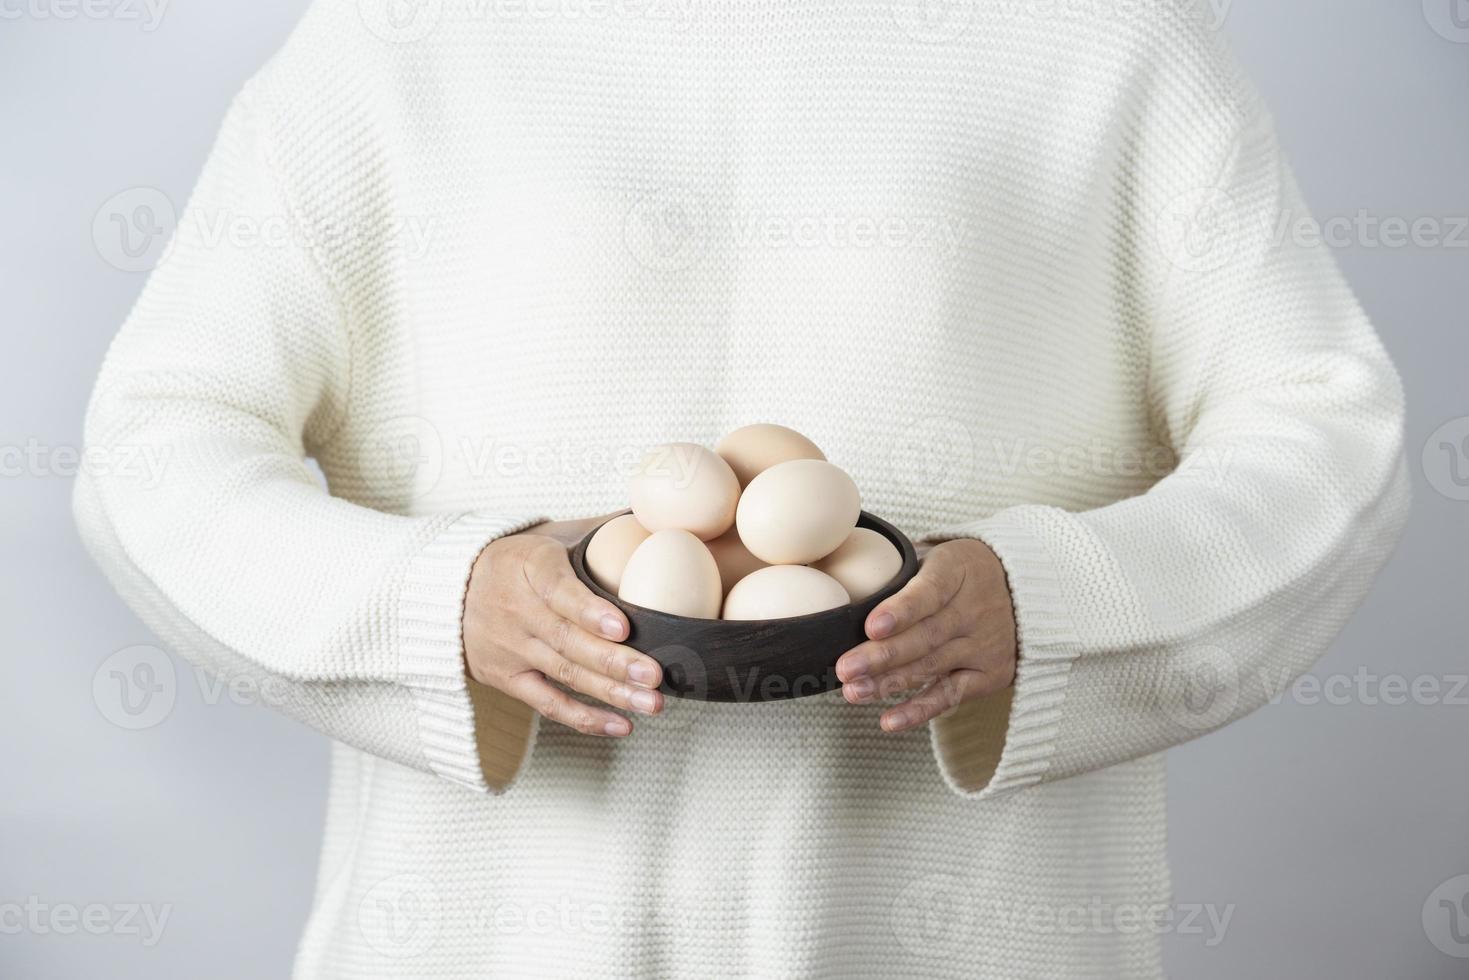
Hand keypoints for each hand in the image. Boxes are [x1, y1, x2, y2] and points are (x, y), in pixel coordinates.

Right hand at [464, 514, 663, 736]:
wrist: (448, 591)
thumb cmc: (516, 561)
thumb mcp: (547, 535)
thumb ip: (596, 529)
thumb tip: (651, 516)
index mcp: (530, 567)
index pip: (560, 591)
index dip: (591, 612)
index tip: (624, 627)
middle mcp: (517, 610)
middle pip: (568, 641)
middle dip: (614, 662)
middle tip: (654, 675)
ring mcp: (511, 648)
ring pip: (564, 674)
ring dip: (610, 693)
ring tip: (651, 704)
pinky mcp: (506, 678)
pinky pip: (547, 703)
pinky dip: (583, 718)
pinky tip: (621, 725)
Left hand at [835, 538, 1016, 732]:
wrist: (1023, 589)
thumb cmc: (958, 572)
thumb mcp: (937, 556)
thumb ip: (899, 569)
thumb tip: (839, 581)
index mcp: (958, 570)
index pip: (929, 591)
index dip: (901, 610)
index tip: (872, 626)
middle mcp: (975, 609)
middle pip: (925, 636)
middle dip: (882, 655)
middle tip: (844, 668)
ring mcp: (984, 644)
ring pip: (932, 666)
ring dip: (890, 683)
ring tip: (853, 692)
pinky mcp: (989, 675)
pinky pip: (950, 696)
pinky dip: (919, 710)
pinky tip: (888, 720)